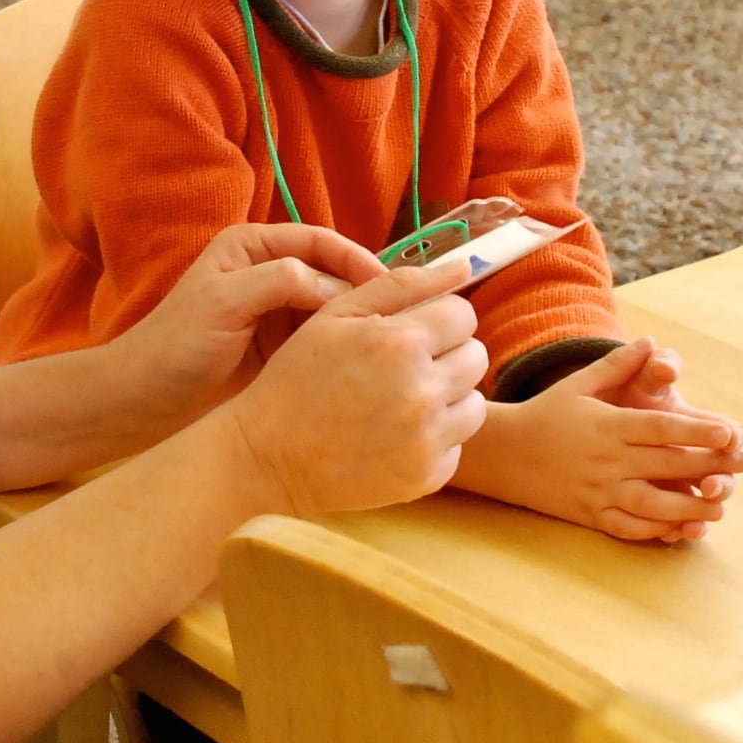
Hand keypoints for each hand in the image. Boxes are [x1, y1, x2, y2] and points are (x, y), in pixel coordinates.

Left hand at [109, 223, 389, 426]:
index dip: (357, 261)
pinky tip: (372, 369)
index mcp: (253, 246)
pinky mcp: (286, 350)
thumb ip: (277, 281)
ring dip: (364, 326)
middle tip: (404, 323)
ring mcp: (280, 313)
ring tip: (397, 347)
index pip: (321, 242)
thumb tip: (336, 284)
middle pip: (336, 274)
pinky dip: (350, 351)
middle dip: (367, 295)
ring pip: (338, 311)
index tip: (388, 288)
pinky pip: (328, 342)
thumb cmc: (174, 345)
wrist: (147, 401)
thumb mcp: (222, 302)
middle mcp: (271, 273)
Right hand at [218, 257, 489, 516]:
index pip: (463, 315)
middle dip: (445, 354)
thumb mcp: (334, 316)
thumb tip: (464, 266)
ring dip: (447, 396)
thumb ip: (400, 284)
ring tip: (400, 400)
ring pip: (475, 402)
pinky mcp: (428, 475)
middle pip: (475, 356)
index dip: (436, 318)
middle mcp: (423, 391)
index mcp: (400, 343)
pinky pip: (458, 444)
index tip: (410, 331)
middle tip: (401, 366)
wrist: (267, 456)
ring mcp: (428, 438)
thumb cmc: (296, 378)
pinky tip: (394, 434)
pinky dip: (434, 437)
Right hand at [487, 340, 742, 542]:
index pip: (660, 428)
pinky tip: (681, 528)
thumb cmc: (544, 414)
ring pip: (654, 504)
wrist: (502, 453)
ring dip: (691, 507)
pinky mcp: (590, 514)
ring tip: (720, 505)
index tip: (729, 432)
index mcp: (606, 426)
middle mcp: (606, 460)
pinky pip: (630, 527)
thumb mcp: (577, 386)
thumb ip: (615, 366)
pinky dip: (657, 531)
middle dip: (710, 465)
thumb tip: (650, 343)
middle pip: (667, 465)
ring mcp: (598, 490)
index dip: (697, 430)